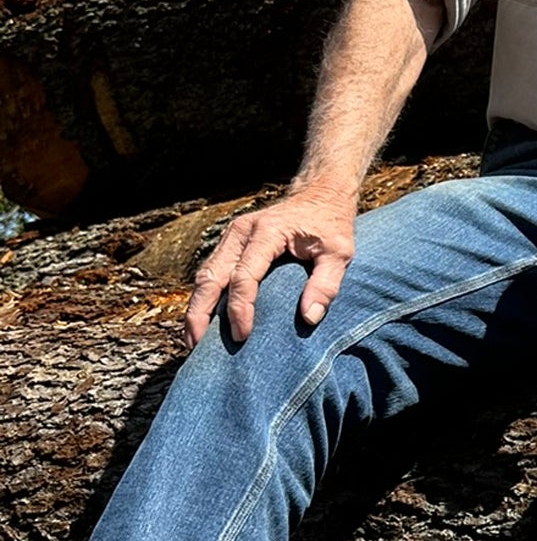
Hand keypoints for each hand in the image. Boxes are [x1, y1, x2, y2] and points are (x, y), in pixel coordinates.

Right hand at [185, 184, 358, 348]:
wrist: (320, 195)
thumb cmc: (331, 226)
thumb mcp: (339, 253)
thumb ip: (326, 284)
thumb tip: (309, 318)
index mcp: (267, 232)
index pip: (244, 275)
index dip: (240, 308)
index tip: (243, 336)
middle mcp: (241, 232)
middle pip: (211, 275)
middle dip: (201, 312)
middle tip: (198, 345)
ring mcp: (232, 236)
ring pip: (205, 274)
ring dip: (196, 307)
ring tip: (194, 340)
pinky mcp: (231, 243)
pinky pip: (210, 271)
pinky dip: (204, 297)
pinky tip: (203, 321)